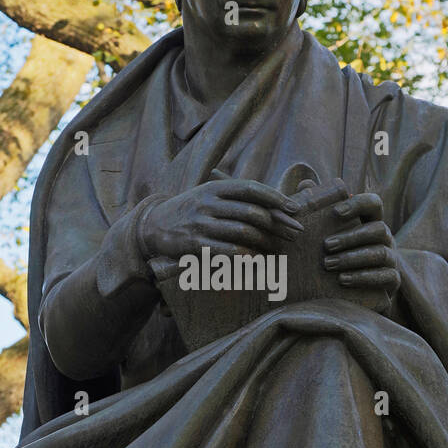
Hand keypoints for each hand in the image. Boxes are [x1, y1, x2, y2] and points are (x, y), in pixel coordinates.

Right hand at [140, 177, 303, 259]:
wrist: (153, 225)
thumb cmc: (190, 210)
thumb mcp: (208, 195)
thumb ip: (235, 198)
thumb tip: (274, 205)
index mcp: (214, 188)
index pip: (251, 188)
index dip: (275, 197)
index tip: (294, 209)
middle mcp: (208, 203)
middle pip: (251, 212)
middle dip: (278, 224)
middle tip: (295, 234)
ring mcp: (201, 224)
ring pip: (242, 232)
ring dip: (266, 242)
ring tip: (279, 249)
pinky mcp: (195, 245)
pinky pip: (227, 250)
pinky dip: (246, 256)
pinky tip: (259, 260)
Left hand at [323, 192, 399, 312]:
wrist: (346, 294)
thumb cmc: (334, 255)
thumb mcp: (324, 233)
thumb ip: (317, 209)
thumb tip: (306, 182)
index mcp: (370, 221)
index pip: (373, 203)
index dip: (357, 204)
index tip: (335, 212)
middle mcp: (385, 238)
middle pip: (378, 229)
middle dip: (351, 237)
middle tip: (326, 246)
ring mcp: (391, 260)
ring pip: (381, 253)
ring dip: (354, 258)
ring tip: (329, 265)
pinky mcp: (392, 281)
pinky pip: (386, 277)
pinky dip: (364, 277)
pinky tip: (343, 280)